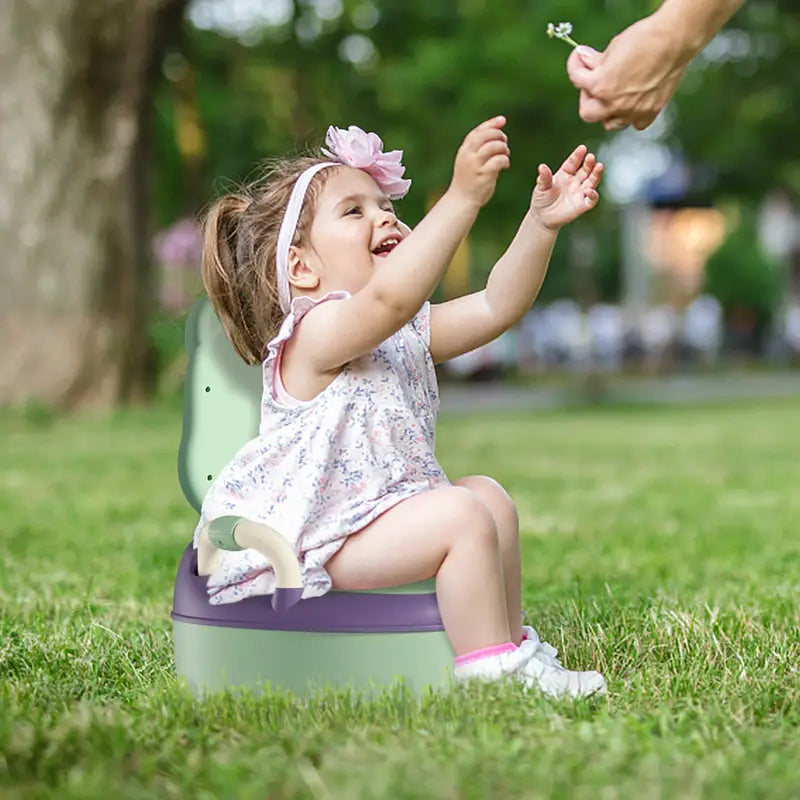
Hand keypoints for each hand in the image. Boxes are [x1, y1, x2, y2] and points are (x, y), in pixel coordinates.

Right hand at [449, 116, 510, 207]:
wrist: (461, 200)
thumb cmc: (468, 181)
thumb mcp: (470, 162)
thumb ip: (481, 149)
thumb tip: (499, 135)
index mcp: (464, 150)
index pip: (478, 131)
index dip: (491, 123)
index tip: (503, 120)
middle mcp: (468, 155)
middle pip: (486, 135)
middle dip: (499, 135)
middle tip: (505, 142)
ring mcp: (475, 165)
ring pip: (493, 146)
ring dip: (503, 148)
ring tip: (506, 154)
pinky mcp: (483, 175)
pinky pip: (498, 160)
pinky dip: (505, 160)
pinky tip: (505, 165)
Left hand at [530, 145, 601, 229]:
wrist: (542, 217)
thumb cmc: (542, 199)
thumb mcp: (541, 187)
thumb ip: (544, 178)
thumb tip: (542, 167)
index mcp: (565, 174)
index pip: (573, 163)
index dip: (578, 156)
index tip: (582, 148)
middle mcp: (575, 181)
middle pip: (585, 170)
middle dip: (589, 163)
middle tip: (591, 157)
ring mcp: (579, 193)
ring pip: (591, 182)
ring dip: (596, 174)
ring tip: (599, 166)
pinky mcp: (582, 205)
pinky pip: (591, 200)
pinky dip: (593, 195)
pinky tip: (590, 191)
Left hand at [566, 15, 689, 130]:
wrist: (676, 39)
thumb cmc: (645, 38)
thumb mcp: (613, 47)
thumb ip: (596, 61)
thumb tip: (585, 61)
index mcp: (601, 86)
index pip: (576, 80)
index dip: (575, 65)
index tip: (579, 58)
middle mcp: (614, 105)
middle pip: (588, 113)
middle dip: (588, 97)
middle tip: (593, 84)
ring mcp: (633, 112)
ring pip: (610, 123)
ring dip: (608, 111)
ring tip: (614, 96)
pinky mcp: (650, 113)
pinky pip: (635, 123)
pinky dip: (631, 115)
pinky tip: (634, 102)